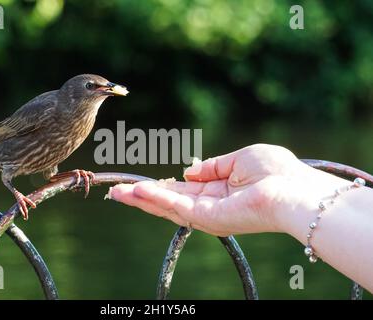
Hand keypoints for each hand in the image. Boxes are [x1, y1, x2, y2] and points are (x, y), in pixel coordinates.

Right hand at [109, 144, 348, 236]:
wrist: (295, 190)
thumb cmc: (276, 171)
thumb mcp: (241, 158)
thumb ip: (214, 165)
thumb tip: (190, 170)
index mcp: (221, 191)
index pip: (184, 189)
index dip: (163, 186)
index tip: (143, 183)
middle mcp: (211, 206)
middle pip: (170, 202)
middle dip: (143, 197)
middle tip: (117, 192)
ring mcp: (209, 215)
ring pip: (168, 207)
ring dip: (141, 200)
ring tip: (118, 193)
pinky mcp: (208, 220)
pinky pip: (177, 207)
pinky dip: (156, 199)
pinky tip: (137, 192)